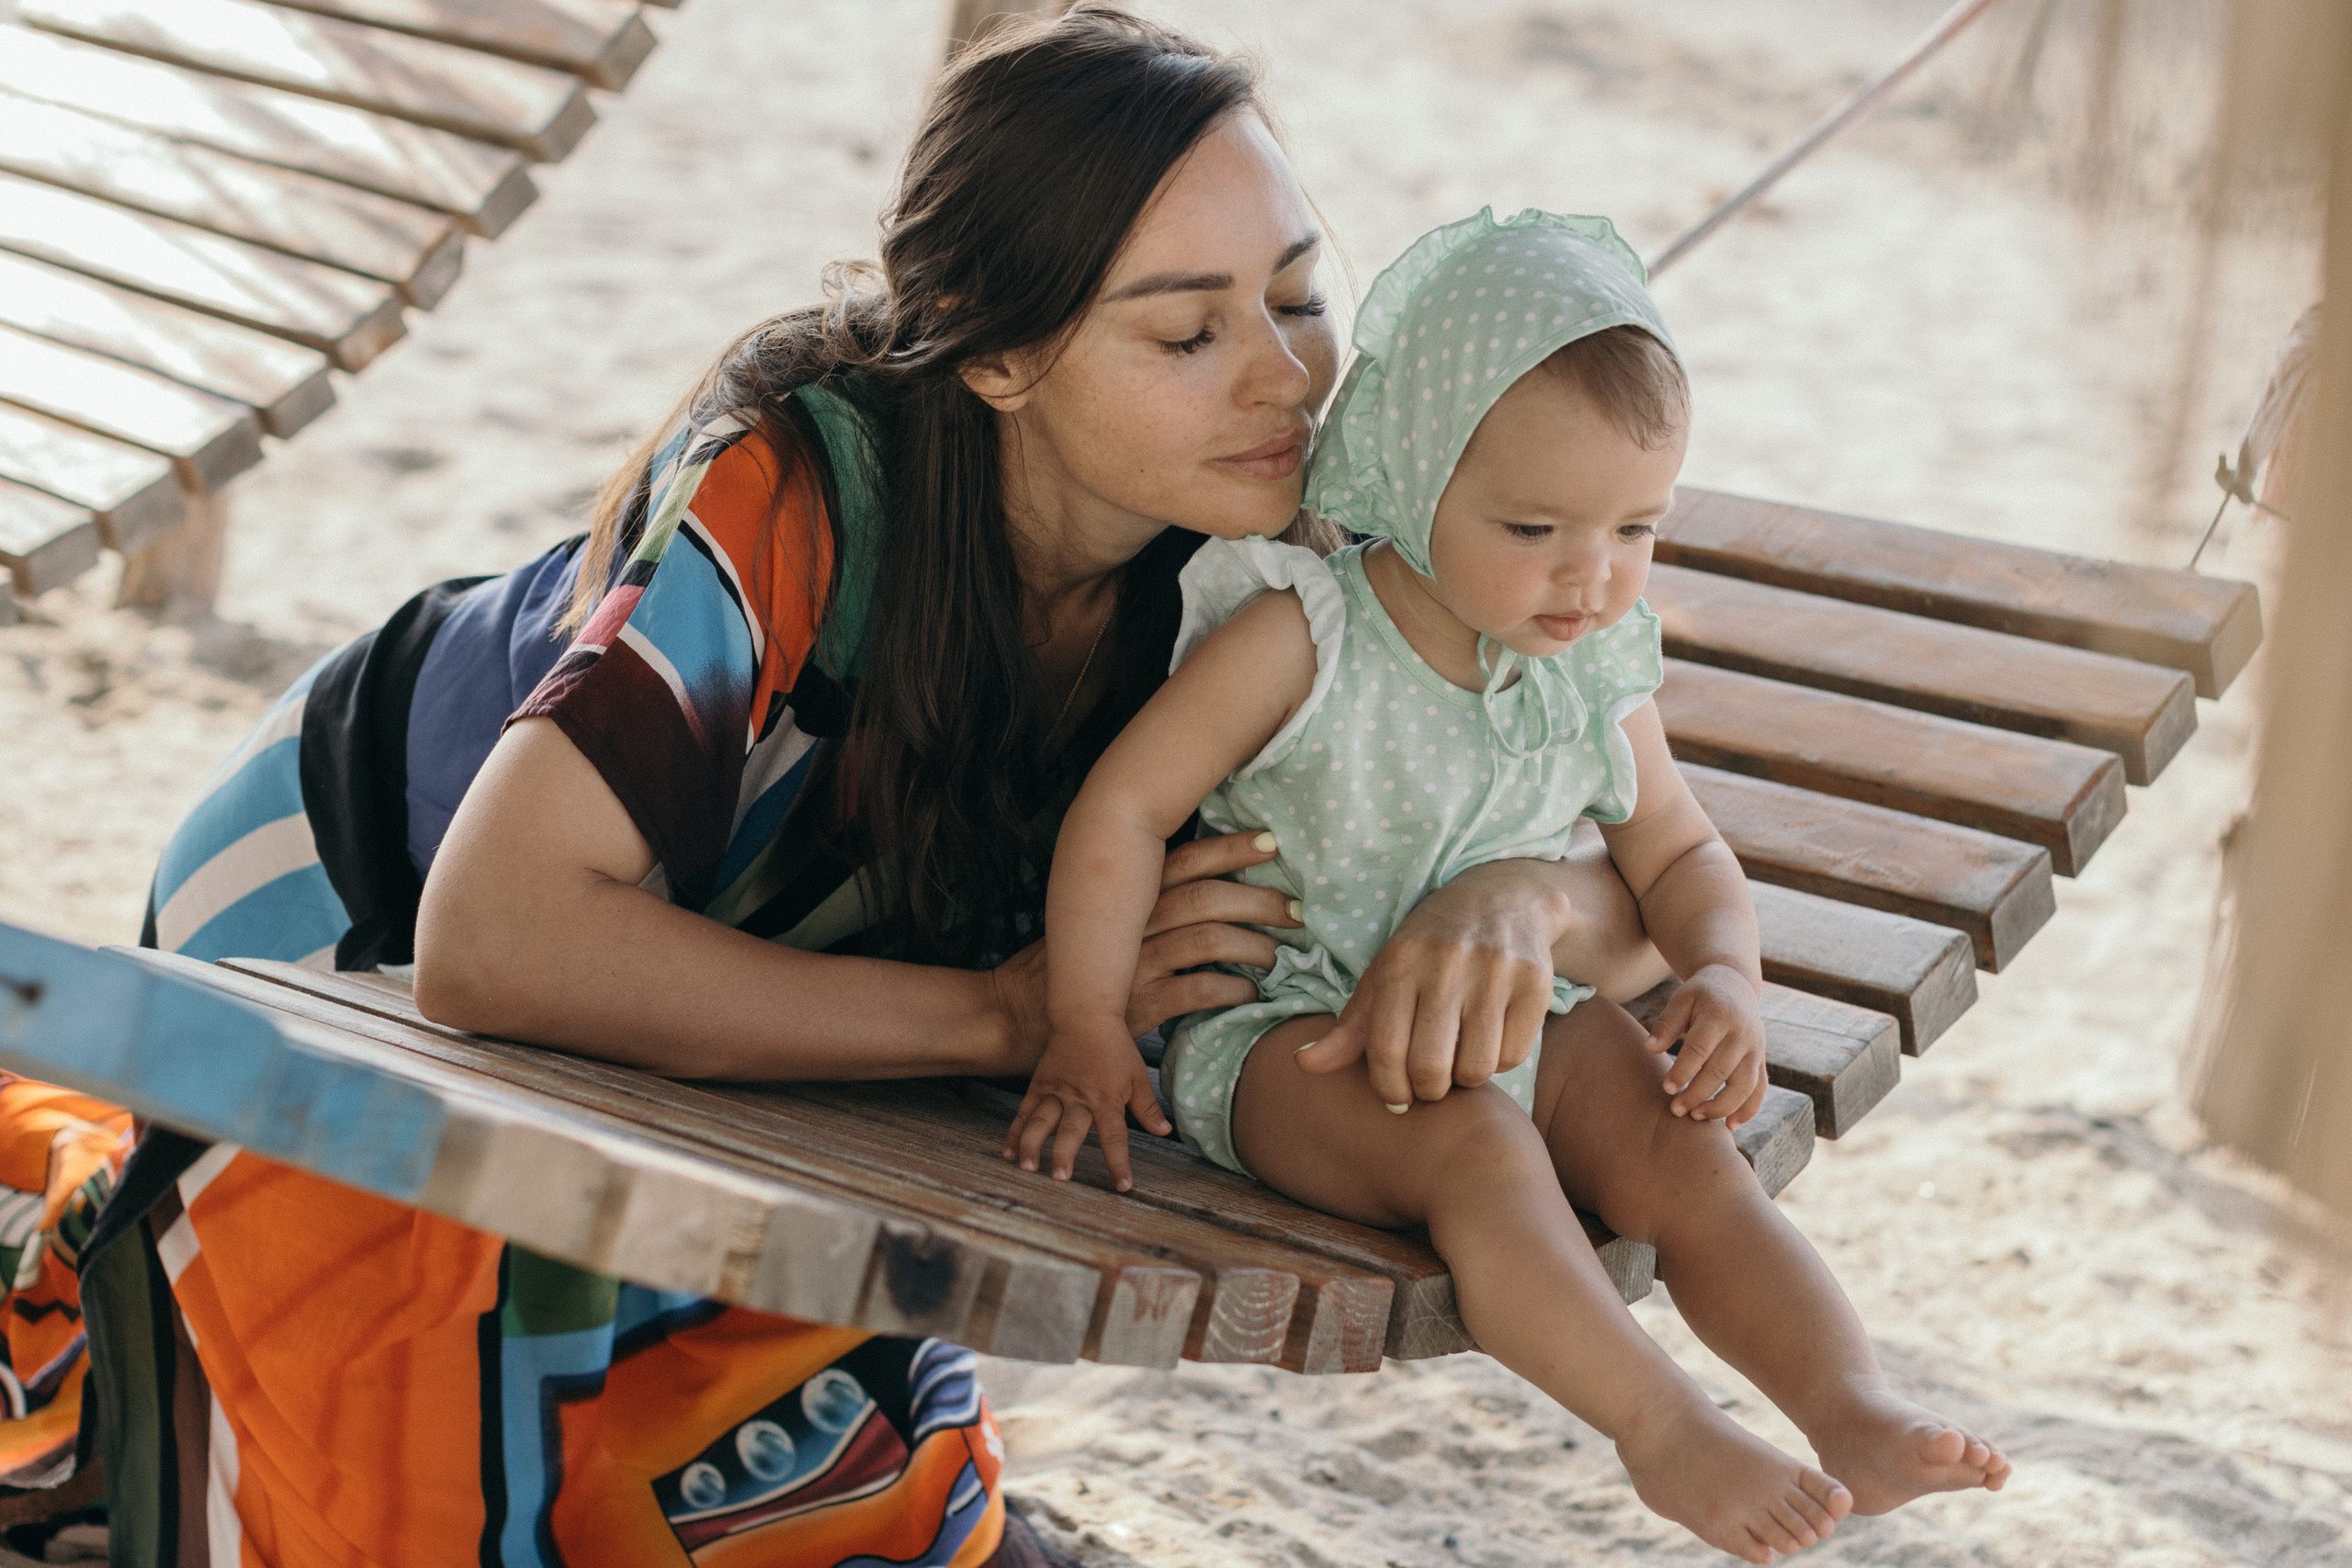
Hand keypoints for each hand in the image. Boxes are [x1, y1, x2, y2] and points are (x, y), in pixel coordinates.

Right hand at [984, 832, 1300, 1073]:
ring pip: (1208, 940)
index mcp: (1127, 896)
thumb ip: (1147, 902)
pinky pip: (1197, 991)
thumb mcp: (1104, 921)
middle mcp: (1132, 922)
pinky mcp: (1136, 1004)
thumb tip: (1208, 886)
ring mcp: (1134, 962)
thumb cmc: (1069, 964)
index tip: (1271, 841)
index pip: (1186, 860)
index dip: (1230, 848)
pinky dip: (1230, 990)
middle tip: (1296, 909)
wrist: (1019, 1013)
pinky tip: (1246, 992)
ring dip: (1253, 946)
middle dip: (1259, 899)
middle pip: (1207, 897)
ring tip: (1275, 955)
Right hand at [1005, 1022, 1172, 1190]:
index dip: (1119, 1163)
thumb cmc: (1115, 1047)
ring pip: (1041, 1121)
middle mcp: (1080, 1099)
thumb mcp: (1138, 1077)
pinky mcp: (1039, 1084)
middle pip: (1071, 1131)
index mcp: (1107, 1100)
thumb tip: (1164, 1131)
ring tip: (1027, 1167)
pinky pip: (1024, 1110)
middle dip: (1065, 1155)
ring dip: (1033, 1145)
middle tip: (1060, 1177)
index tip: (1123, 1186)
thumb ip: (1148, 1108)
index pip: (1115, 1137)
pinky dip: (1015, 1131)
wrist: (1086, 1015)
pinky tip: (1009, 1151)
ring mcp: (1056, 1092)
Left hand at [1293, 862, 1560, 1109]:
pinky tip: (1490, 1040)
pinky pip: (1514, 1054)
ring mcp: (1495, 971)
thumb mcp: (1384, 979)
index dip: (1388, 1087)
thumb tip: (1302, 1065)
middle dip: (1427, 1091)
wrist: (1501, 900)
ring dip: (1465, 1079)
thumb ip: (1348, 1029)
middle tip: (1430, 1083)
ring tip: (1459, 1058)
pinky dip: (1500, 1061)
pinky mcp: (1535, 982)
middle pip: (1431, 1066)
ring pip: (1477, 1067)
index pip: (1384, 1049)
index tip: (1396, 1095)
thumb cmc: (1429, 951)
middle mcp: (1447, 963)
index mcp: (1401, 962)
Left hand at [1645, 964, 1767, 1126]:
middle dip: (1698, 1094)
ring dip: (1722, 1106)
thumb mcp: (1681, 999)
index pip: (1700, 1048)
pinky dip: (1748, 1110)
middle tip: (1676, 1109)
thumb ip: (1666, 1023)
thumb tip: (1650, 1048)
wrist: (1735, 986)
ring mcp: (1756, 1049)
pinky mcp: (1761, 1061)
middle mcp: (1742, 1034)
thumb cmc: (1700, 996)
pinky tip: (1730, 1126)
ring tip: (1696, 1117)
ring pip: (1744, 1085)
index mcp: (1719, 1016)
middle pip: (1721, 1071)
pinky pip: (1760, 1090)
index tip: (1667, 1088)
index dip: (1683, 1070)